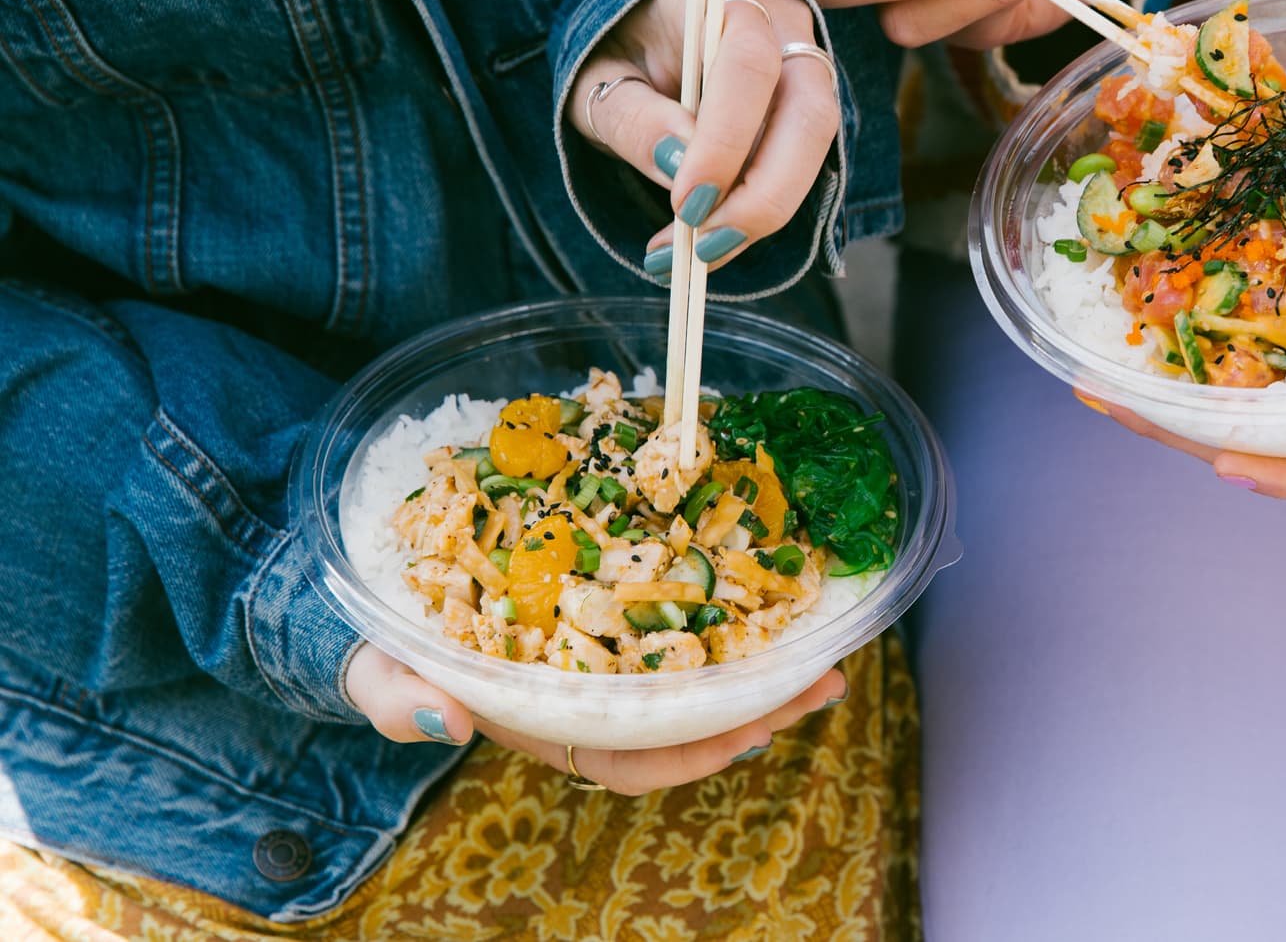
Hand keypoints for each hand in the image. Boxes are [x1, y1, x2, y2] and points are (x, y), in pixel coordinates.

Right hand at [345, 643, 845, 793]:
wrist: (392, 614)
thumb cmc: (395, 655)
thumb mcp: (385, 676)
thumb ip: (402, 702)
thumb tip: (447, 719)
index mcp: (555, 726)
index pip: (639, 758)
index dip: (698, 749)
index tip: (754, 731)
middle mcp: (597, 703)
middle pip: (693, 722)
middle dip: (763, 708)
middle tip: (828, 681)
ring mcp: (611, 664)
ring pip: (701, 681)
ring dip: (765, 671)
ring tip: (830, 651)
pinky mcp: (616, 617)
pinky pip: (685, 630)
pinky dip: (732, 622)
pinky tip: (776, 596)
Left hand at [566, 0, 838, 273]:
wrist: (641, 29)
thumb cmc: (615, 47)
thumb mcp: (594, 79)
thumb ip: (632, 116)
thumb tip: (677, 164)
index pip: (748, 63)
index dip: (727, 137)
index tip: (686, 202)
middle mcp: (780, 25)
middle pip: (809, 112)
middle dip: (763, 193)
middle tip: (703, 247)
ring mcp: (803, 64)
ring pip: (816, 146)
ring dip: (762, 211)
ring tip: (697, 254)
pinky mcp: (807, 106)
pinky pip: (801, 165)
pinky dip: (756, 213)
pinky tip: (708, 242)